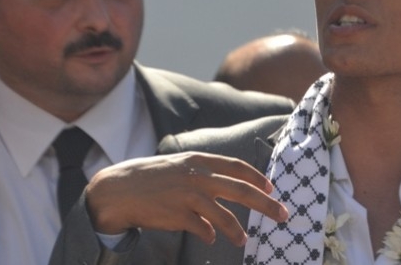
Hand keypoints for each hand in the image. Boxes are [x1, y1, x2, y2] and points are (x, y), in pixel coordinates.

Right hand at [86, 152, 287, 246]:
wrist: (118, 189)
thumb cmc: (151, 178)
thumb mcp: (179, 166)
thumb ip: (203, 175)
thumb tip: (225, 192)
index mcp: (199, 161)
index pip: (236, 166)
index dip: (257, 177)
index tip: (272, 187)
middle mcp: (197, 176)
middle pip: (241, 190)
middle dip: (266, 204)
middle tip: (283, 214)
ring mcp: (188, 196)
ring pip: (224, 215)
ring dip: (238, 230)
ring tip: (244, 240)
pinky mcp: (178, 215)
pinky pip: (203, 229)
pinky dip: (210, 235)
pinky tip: (211, 238)